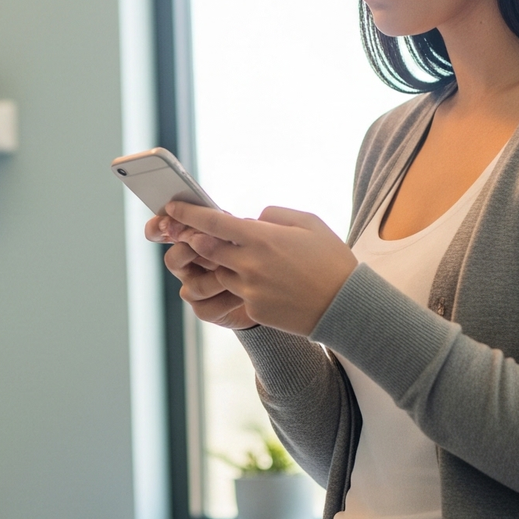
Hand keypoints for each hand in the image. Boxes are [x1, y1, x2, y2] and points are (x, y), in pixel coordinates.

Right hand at [147, 210, 251, 328]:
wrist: (271, 291)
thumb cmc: (256, 256)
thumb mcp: (244, 233)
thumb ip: (227, 224)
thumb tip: (223, 216)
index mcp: (191, 240)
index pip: (163, 231)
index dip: (158, 227)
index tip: (165, 220)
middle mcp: (188, 265)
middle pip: (173, 259)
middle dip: (189, 252)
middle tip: (206, 244)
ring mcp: (193, 288)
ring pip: (193, 285)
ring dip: (218, 279)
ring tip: (239, 272)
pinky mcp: (204, 310)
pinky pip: (207, 306)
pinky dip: (226, 300)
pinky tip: (243, 295)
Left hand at [156, 201, 356, 336]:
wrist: (347, 306)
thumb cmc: (331, 259)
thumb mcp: (308, 223)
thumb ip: (273, 215)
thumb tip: (250, 220)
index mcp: (261, 238)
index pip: (212, 222)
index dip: (188, 213)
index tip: (172, 206)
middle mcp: (249, 265)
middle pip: (205, 249)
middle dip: (197, 239)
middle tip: (196, 233)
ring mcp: (249, 291)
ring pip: (221, 273)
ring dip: (226, 264)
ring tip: (254, 262)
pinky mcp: (253, 311)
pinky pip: (238, 294)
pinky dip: (246, 285)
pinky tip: (272, 284)